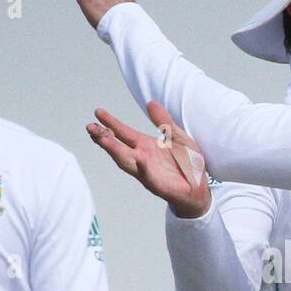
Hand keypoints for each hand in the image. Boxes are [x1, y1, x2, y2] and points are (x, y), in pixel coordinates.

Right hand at [88, 101, 210, 217]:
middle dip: (103, 138)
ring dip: (115, 151)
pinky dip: (144, 168)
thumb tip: (151, 102)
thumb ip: (165, 122)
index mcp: (146, 146)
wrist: (200, 188)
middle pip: (118, 147)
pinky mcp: (159, 185)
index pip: (124, 133)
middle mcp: (142, 158)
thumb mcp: (178, 137)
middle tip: (90, 127)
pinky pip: (150, 176)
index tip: (98, 113)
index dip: (111, 123)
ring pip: (127, 162)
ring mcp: (148, 172)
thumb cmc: (188, 164)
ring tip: (103, 139)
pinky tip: (139, 158)